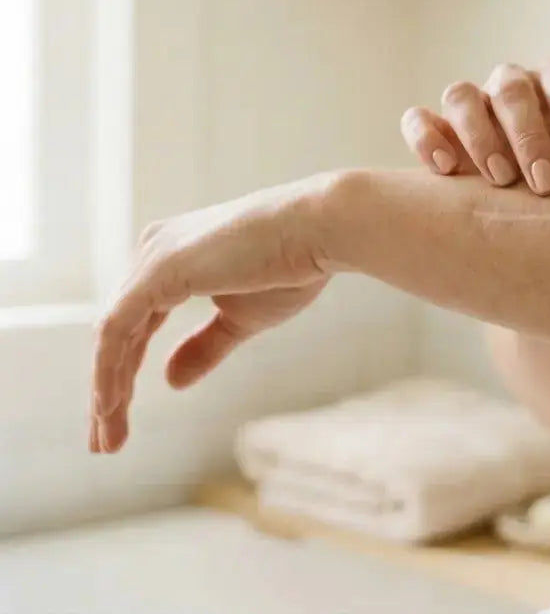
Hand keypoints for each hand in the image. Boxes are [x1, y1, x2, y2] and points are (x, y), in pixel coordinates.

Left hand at [89, 173, 338, 454]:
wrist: (318, 230)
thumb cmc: (290, 267)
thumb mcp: (241, 319)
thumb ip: (204, 346)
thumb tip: (171, 380)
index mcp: (173, 259)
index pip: (135, 325)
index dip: (124, 374)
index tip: (118, 421)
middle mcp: (154, 251)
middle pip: (118, 334)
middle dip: (109, 390)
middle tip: (106, 443)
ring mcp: (153, 258)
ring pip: (112, 337)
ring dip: (106, 391)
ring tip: (108, 441)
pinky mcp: (157, 270)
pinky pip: (117, 330)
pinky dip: (109, 371)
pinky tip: (110, 407)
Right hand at [400, 56, 549, 195]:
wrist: (533, 200)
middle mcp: (511, 85)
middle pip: (512, 89)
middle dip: (530, 136)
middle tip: (545, 184)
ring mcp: (471, 104)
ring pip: (461, 96)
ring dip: (480, 136)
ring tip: (500, 179)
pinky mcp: (435, 128)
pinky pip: (419, 119)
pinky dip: (427, 139)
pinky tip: (445, 170)